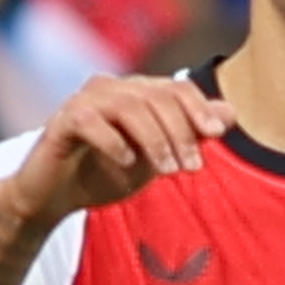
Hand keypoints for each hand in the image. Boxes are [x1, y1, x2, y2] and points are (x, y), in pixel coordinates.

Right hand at [17, 68, 225, 219]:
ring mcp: (84, 101)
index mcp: (136, 92)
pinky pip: (90, 121)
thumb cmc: (105, 173)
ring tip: (167, 172)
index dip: (199, 108)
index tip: (216, 136)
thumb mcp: (156, 158)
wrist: (53, 196)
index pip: (176, 88)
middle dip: (180, 133)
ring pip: (129, 106)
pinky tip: (127, 163)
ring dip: (154, 140)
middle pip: (157, 97)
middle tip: (191, 169)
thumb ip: (189, 135)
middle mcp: (111, 88)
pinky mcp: (61, 121)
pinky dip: (113, 141)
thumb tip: (230, 114)